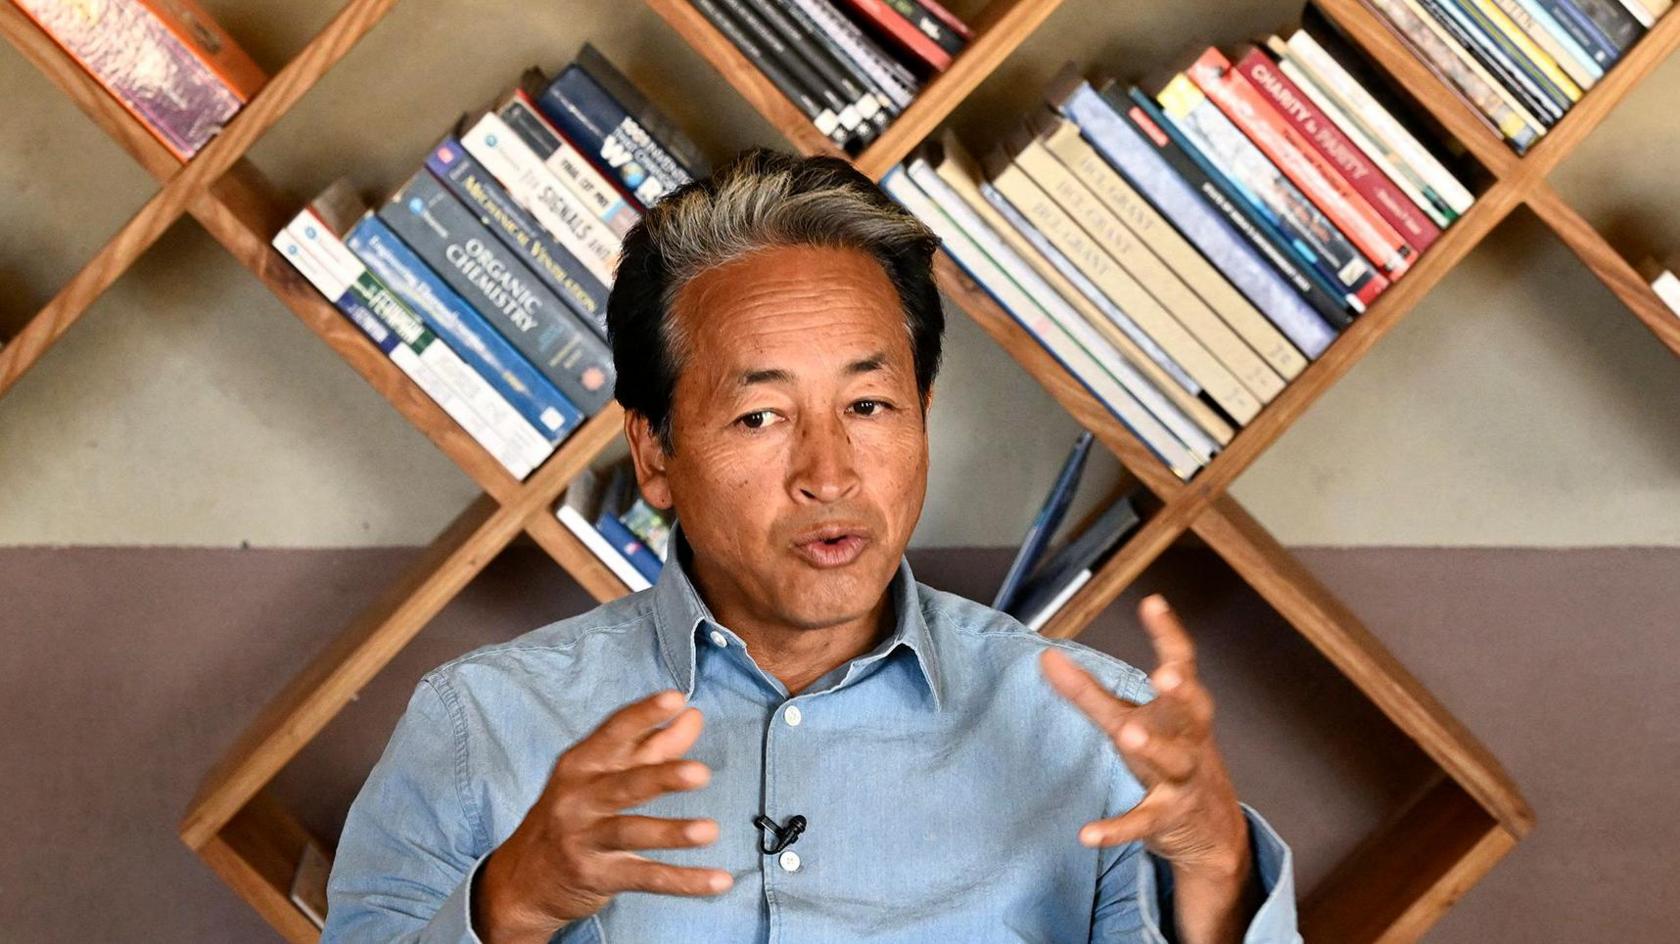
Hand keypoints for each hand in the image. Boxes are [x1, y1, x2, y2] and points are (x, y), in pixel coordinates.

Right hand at [472, 689, 732, 943]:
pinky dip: (684, 881)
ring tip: (710, 831)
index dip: (643, 715)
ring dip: (672, 833)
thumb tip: (693, 715)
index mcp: (581, 765)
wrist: (523, 880)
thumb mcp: (602, 777)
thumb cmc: (573, 815)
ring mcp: (583, 839)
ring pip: (631, 832)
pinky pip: (646, 878)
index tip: (676, 699)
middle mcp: (578, 799)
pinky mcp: (596, 877)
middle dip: (662, 777)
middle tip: (700, 773)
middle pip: (624, 784)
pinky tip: (719, 880)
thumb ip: (651, 746)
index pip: (613, 733)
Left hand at [1040, 594, 1252, 898]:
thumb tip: (1046, 655)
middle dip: (1182, 692)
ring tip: (1129, 734)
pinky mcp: (1167, 819)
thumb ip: (1090, 691)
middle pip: (1192, 712)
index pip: (1184, 664)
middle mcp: (1190, 741)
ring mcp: (1183, 781)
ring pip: (1173, 763)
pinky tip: (1086, 834)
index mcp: (1184, 711)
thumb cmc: (1168, 755)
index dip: (1169, 634)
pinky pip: (1141, 822)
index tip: (1153, 603)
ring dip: (1152, 748)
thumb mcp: (1134, 719)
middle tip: (1167, 674)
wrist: (1212, 831)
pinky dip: (1115, 829)